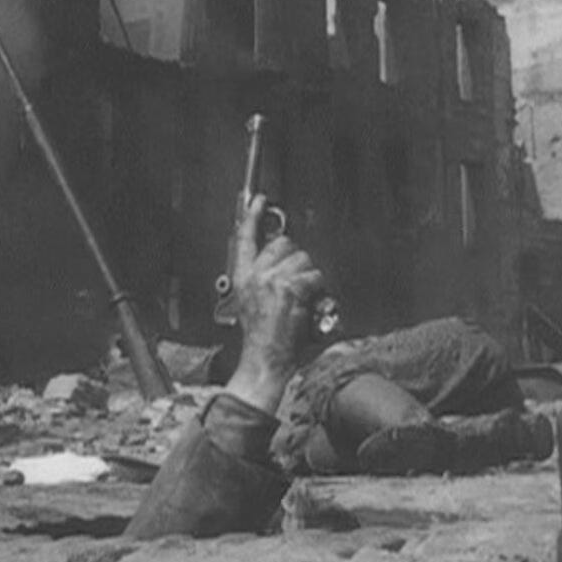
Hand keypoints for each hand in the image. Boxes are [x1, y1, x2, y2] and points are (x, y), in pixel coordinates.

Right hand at [224, 194, 323, 412]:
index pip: (245, 238)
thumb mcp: (251, 304)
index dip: (253, 217)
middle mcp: (256, 275)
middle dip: (296, 260)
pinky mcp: (291, 288)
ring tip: (302, 301)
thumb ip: (262, 281)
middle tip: (297, 283)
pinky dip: (319, 291)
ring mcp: (273, 280)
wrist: (265, 360)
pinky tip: (309, 306)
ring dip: (310, 279)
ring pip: (305, 260)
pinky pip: (315, 277)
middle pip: (284, 244)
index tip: (258, 201)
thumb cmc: (261, 338)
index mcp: (243, 277)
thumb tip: (283, 265)